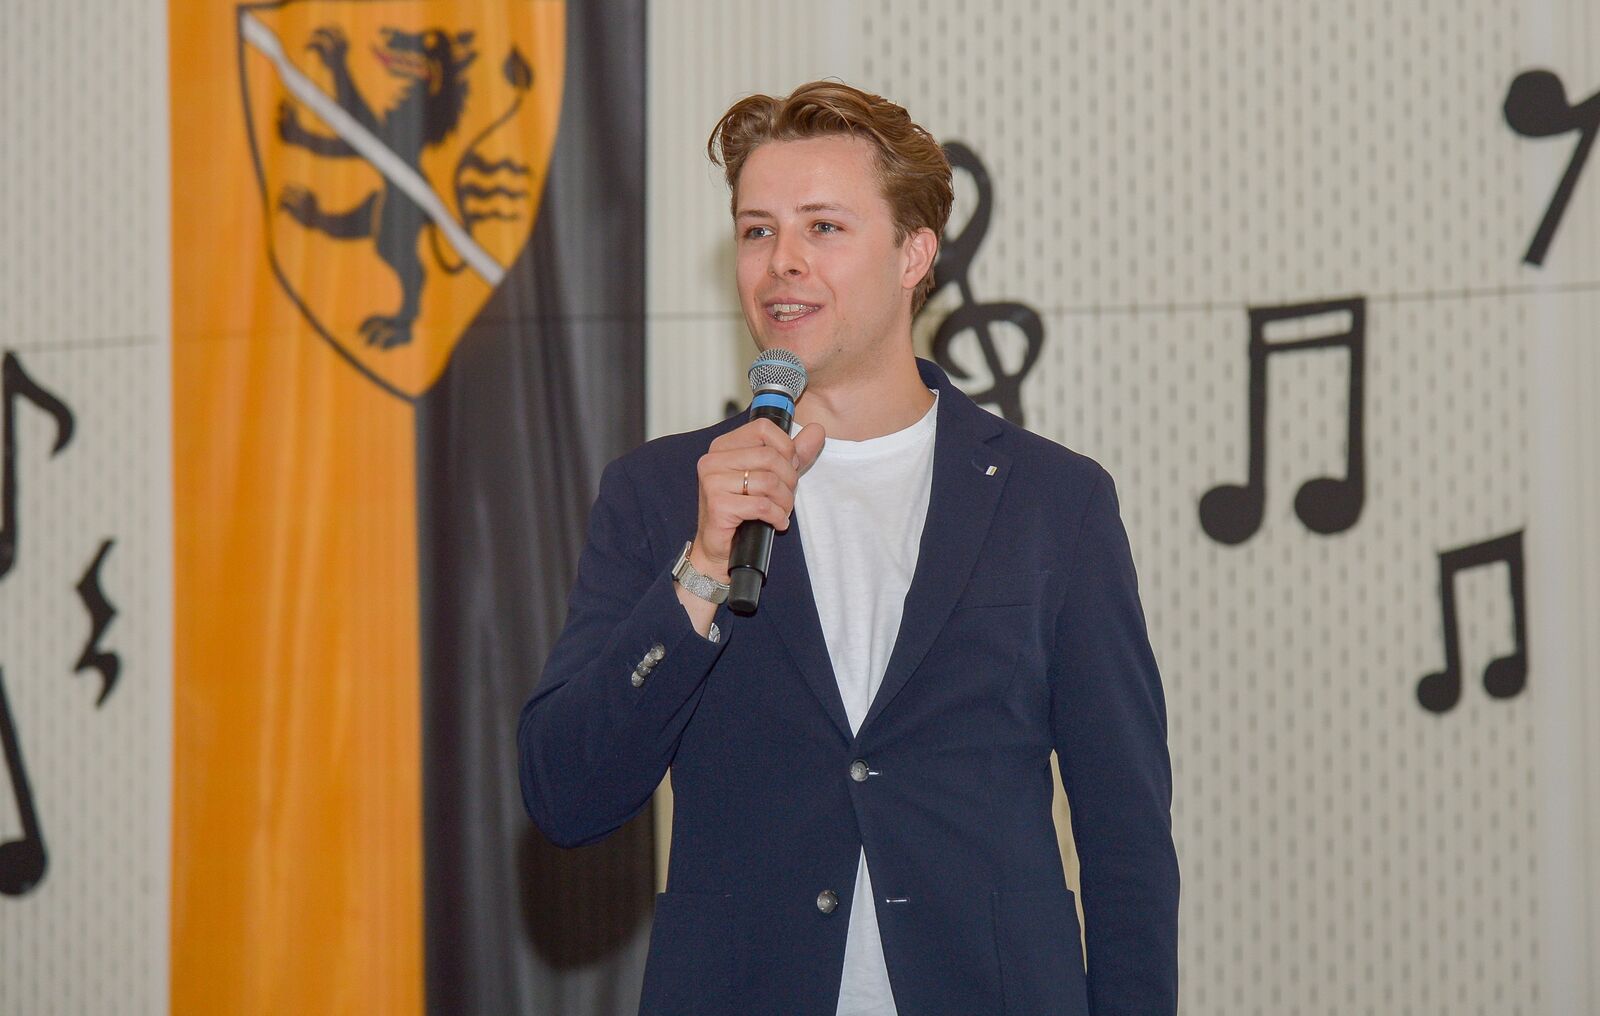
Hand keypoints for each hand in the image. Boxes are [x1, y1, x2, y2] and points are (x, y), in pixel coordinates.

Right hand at [690, 418, 825, 581]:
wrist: (719, 548)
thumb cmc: (743, 511)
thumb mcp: (772, 475)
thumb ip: (794, 453)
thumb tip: (818, 430)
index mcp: (723, 446)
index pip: (763, 428)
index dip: (785, 448)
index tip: (789, 467)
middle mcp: (713, 460)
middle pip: (770, 456)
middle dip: (789, 479)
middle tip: (788, 496)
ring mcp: (713, 482)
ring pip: (768, 481)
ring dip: (784, 501)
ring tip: (782, 510)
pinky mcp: (718, 505)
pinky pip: (762, 505)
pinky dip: (777, 516)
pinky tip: (777, 522)